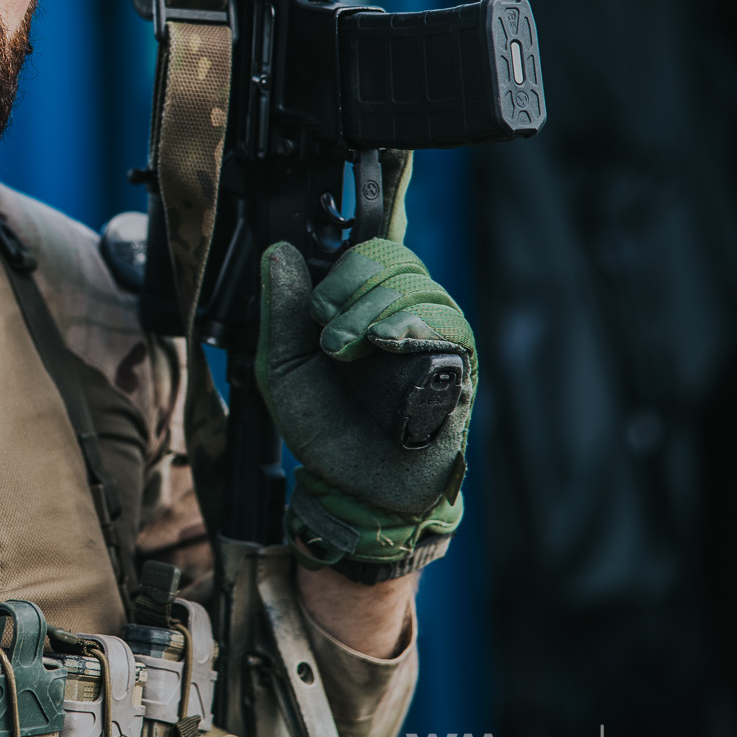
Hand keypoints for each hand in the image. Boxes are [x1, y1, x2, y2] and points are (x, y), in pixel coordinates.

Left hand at [255, 232, 474, 578]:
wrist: (353, 486)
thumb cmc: (324, 425)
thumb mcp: (284, 366)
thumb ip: (280, 310)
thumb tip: (277, 250)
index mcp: (361, 306)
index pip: (368, 251)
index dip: (342, 268)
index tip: (315, 309)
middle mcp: (402, 314)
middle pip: (397, 261)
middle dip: (355, 290)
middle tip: (328, 338)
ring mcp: (434, 339)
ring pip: (423, 289)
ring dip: (378, 310)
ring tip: (346, 349)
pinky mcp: (459, 368)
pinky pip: (453, 328)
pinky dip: (417, 326)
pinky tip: (387, 341)